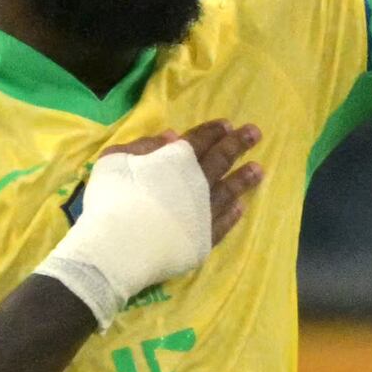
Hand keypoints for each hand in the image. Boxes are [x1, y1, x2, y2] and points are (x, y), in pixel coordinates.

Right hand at [122, 117, 267, 247]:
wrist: (118, 247)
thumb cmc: (112, 199)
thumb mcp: (114, 160)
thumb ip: (143, 146)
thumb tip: (172, 136)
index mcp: (175, 161)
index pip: (198, 141)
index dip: (213, 131)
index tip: (228, 124)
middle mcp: (196, 184)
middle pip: (220, 161)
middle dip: (237, 145)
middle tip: (255, 133)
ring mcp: (203, 213)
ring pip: (228, 191)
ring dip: (243, 179)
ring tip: (259, 170)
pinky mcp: (203, 240)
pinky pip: (223, 224)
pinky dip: (232, 214)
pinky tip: (240, 208)